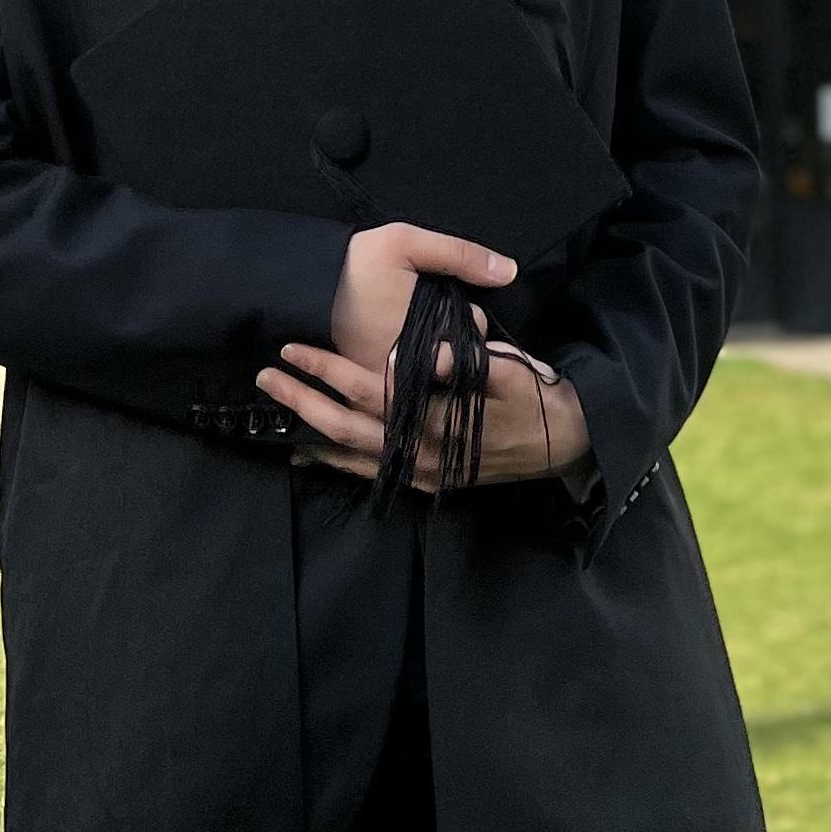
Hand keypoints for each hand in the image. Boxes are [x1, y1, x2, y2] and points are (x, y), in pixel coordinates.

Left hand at [260, 329, 594, 493]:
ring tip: (275, 413)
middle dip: (303, 402)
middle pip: (347, 429)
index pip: (370, 392)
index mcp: (438, 420)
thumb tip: (420, 354)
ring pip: (352, 457)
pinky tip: (310, 452)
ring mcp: (421, 474)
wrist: (564, 444)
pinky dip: (335, 462)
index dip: (329, 370)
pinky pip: (370, 473)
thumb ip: (464, 364)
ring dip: (310, 433)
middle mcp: (422, 454)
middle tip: (266, 377)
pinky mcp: (425, 483)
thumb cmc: (535, 397)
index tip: (295, 348)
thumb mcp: (510, 372)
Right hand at [327, 221, 511, 379]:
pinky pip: (408, 385)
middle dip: (455, 340)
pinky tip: (411, 349)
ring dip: (436, 357)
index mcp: (424, 343)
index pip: (471, 342)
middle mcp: (408, 374)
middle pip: (455, 363)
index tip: (453, 305)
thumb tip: (509, 271)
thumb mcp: (407, 242)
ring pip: (433, 376)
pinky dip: (415, 370)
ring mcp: (387, 385)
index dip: (470, 321)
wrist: (301, 284)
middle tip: (435, 315)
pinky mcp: (370, 388)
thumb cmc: (356, 263)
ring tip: (423, 330)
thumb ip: (461, 255)